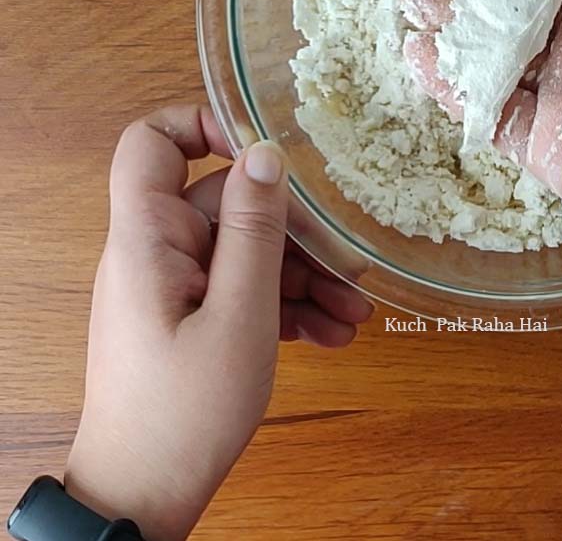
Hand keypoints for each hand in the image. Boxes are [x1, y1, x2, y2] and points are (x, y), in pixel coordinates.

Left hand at [65, 105, 373, 540]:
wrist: (143, 501)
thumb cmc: (185, 411)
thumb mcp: (239, 316)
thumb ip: (255, 230)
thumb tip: (265, 152)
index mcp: (148, 238)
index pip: (149, 143)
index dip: (202, 126)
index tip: (267, 149)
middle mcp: (157, 252)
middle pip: (228, 205)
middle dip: (294, 231)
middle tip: (350, 266)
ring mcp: (174, 288)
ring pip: (244, 252)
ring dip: (301, 276)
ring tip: (353, 312)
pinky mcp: (189, 319)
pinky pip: (240, 289)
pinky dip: (283, 306)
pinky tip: (330, 334)